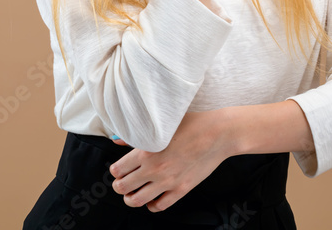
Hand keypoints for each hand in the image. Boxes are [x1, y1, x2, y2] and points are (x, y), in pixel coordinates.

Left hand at [108, 109, 233, 212]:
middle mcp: (154, 169)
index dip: (115, 171)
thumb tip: (116, 140)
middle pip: (123, 187)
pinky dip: (151, 205)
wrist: (216, 134)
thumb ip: (135, 136)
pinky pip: (160, 206)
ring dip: (130, 199)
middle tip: (121, 183)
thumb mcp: (159, 126)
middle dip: (119, 186)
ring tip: (131, 195)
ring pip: (138, 200)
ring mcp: (168, 182)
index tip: (118, 169)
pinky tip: (150, 200)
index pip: (117, 170)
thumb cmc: (189, 124)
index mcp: (145, 152)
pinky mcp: (182, 189)